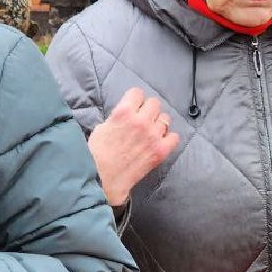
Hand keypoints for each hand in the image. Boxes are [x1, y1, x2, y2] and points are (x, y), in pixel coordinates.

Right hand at [88, 88, 179, 205]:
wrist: (103, 178)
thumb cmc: (97, 154)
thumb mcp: (102, 127)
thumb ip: (117, 117)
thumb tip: (126, 115)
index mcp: (124, 112)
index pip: (137, 93)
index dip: (134, 99)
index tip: (133, 106)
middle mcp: (141, 121)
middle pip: (154, 103)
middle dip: (148, 109)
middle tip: (142, 119)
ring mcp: (153, 136)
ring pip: (165, 118)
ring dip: (158, 123)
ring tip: (151, 131)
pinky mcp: (161, 151)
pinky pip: (174, 137)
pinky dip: (168, 138)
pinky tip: (160, 142)